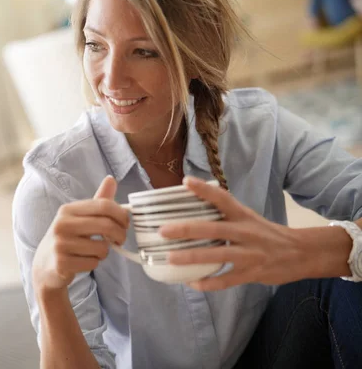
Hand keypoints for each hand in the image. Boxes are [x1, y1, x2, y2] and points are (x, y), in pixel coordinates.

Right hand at [32, 176, 128, 291]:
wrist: (45, 263)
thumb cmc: (68, 237)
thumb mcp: (80, 216)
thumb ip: (98, 201)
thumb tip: (111, 179)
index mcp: (68, 210)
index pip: (104, 205)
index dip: (121, 214)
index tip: (126, 223)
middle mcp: (62, 224)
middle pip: (106, 225)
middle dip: (120, 234)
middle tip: (120, 239)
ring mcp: (60, 244)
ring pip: (102, 248)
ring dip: (105, 252)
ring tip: (94, 251)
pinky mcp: (62, 263)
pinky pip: (93, 263)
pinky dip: (94, 263)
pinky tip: (84, 261)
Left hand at [161, 177, 308, 290]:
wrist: (302, 253)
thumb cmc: (267, 234)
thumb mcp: (249, 218)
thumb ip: (226, 215)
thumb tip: (193, 206)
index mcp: (243, 216)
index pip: (222, 198)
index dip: (204, 190)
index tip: (186, 182)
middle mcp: (245, 232)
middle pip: (213, 228)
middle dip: (187, 229)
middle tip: (163, 230)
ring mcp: (249, 254)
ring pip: (217, 255)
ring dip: (192, 257)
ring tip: (170, 258)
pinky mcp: (252, 273)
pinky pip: (226, 280)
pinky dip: (208, 283)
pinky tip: (191, 283)